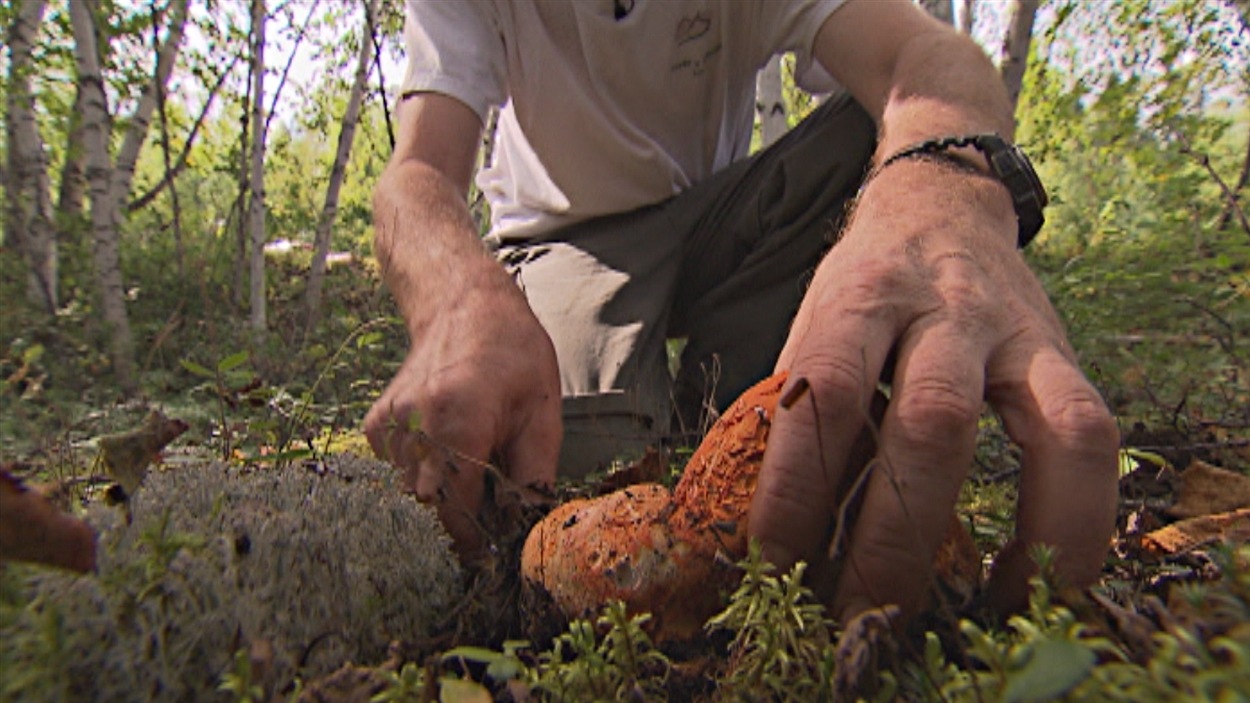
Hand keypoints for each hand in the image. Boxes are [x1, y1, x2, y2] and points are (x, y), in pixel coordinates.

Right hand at [364, 272, 561, 557]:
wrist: (465, 306)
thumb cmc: (513, 355)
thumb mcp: (543, 412)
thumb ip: (534, 476)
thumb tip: (526, 530)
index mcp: (459, 420)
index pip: (457, 511)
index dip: (476, 540)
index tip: (494, 553)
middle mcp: (414, 425)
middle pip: (427, 511)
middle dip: (457, 528)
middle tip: (487, 525)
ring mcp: (388, 426)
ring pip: (408, 499)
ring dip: (439, 505)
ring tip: (471, 483)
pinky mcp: (376, 428)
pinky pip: (396, 478)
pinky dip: (421, 481)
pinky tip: (445, 459)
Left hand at [748, 162, 1119, 619]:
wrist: (939, 204)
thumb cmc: (864, 287)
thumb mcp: (815, 323)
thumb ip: (803, 407)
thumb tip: (776, 523)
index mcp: (856, 300)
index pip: (824, 394)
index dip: (796, 487)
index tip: (774, 565)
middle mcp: (940, 310)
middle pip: (929, 422)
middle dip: (896, 536)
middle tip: (863, 616)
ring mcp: (1014, 330)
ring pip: (1040, 427)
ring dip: (1018, 533)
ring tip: (982, 611)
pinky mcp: (1063, 352)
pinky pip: (1093, 436)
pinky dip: (1078, 515)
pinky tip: (1047, 574)